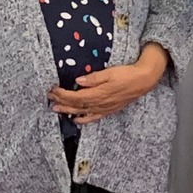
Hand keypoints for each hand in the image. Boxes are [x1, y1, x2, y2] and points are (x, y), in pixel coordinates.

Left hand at [49, 49, 166, 125]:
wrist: (143, 81)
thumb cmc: (126, 75)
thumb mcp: (109, 72)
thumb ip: (93, 78)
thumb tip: (78, 81)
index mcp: (98, 93)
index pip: (75, 96)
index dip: (62, 94)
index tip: (53, 90)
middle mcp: (99, 103)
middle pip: (76, 105)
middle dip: (61, 102)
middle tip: (50, 99)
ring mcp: (104, 108)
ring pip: (82, 112)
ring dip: (68, 111)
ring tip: (56, 110)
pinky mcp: (109, 110)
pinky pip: (94, 117)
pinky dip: (84, 119)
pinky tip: (77, 119)